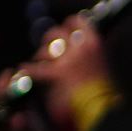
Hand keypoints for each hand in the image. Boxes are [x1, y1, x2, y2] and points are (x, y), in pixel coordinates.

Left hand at [22, 14, 105, 128]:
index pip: (78, 22)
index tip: (65, 28)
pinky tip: (25, 70)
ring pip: (45, 49)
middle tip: (49, 49)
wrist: (102, 109)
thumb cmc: (107, 93)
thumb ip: (96, 52)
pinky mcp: (55, 75)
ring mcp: (66, 60)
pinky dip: (29, 70)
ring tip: (41, 62)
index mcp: (95, 43)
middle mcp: (80, 47)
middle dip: (50, 40)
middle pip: (57, 33)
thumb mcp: (106, 64)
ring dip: (42, 55)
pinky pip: (36, 68)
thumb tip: (94, 45)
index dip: (69, 24)